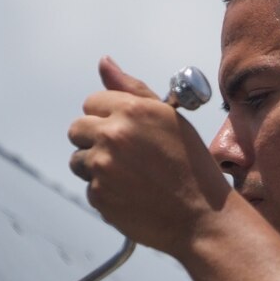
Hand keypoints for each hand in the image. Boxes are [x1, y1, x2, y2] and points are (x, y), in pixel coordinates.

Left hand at [66, 56, 230, 257]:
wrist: (202, 217)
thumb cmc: (191, 166)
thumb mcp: (169, 118)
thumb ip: (131, 89)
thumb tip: (104, 63)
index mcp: (131, 110)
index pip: (91, 103)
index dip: (108, 117)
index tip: (126, 134)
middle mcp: (113, 135)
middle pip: (76, 130)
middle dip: (94, 141)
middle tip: (125, 157)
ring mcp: (102, 167)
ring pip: (78, 161)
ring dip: (96, 168)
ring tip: (131, 178)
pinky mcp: (99, 196)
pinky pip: (90, 189)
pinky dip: (107, 193)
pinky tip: (133, 196)